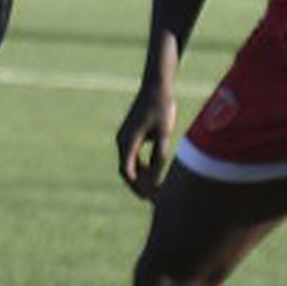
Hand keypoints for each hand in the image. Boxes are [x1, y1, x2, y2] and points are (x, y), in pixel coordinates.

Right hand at [113, 76, 178, 197]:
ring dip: (140, 176)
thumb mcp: (163, 133)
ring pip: (129, 163)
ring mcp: (125, 137)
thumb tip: (157, 176)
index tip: (149, 198)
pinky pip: (132, 155)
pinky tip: (154, 171)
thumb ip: (159, 155)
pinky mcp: (130, 134)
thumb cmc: (161, 108)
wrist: (156, 86)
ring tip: (154, 188)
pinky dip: (140, 166)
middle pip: (126, 170)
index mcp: (128, 141)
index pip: (127, 172)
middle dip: (138, 185)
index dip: (137, 187)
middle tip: (151, 199)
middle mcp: (122, 141)